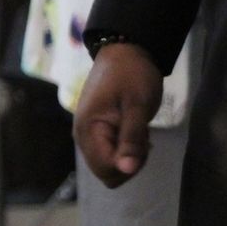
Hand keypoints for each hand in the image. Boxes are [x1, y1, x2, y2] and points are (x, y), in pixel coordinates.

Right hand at [74, 42, 163, 186]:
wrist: (124, 52)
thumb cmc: (132, 76)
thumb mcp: (137, 107)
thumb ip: (131, 139)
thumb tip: (127, 170)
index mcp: (88, 130)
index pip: (105, 169)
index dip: (129, 164)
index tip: (144, 143)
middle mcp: (82, 137)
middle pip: (105, 173)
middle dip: (128, 163)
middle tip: (142, 137)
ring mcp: (87, 135)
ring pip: (108, 166)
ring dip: (128, 156)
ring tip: (138, 131)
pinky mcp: (95, 132)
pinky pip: (109, 154)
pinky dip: (125, 150)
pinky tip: (133, 131)